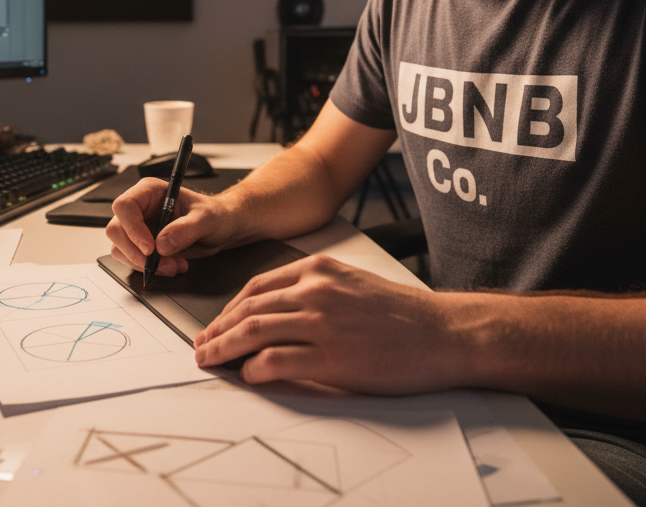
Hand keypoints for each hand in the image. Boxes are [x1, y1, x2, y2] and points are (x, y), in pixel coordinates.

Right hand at [105, 178, 243, 276]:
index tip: (150, 248)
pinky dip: (149, 269)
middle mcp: (140, 208)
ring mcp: (138, 228)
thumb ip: (185, 229)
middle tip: (159, 262)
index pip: (125, 206)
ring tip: (172, 265)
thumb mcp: (206, 219)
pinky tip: (172, 266)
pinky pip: (131, 260)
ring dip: (143, 264)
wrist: (221, 229)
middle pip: (116, 229)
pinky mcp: (141, 245)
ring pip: (120, 248)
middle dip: (136, 252)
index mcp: (150, 191)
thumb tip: (162, 244)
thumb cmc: (215, 215)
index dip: (132, 228)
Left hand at [193, 255, 462, 393]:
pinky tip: (249, 375)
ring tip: (210, 360)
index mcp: (318, 270)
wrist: (443, 333)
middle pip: (247, 309)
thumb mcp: (351, 283)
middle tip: (202, 345)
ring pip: (253, 332)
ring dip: (224, 349)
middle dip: (217, 330)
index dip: (228, 308)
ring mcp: (322, 323)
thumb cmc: (402, 314)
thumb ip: (313, 291)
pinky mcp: (331, 357)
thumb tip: (275, 313)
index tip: (216, 323)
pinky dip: (254, 370)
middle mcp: (315, 291)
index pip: (256, 286)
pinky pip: (275, 362)